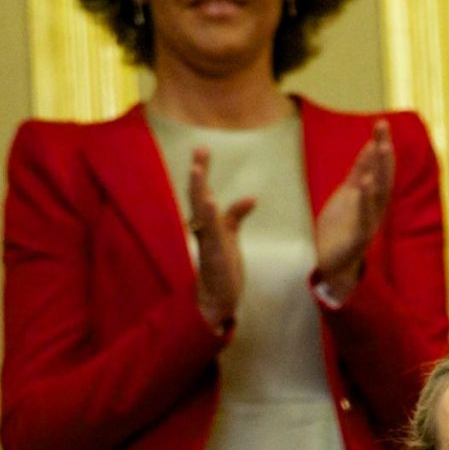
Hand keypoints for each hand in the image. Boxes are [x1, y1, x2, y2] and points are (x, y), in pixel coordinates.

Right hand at [187, 145, 255, 331]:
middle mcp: (203, 230)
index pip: (203, 192)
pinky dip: (211, 217)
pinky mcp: (214, 255)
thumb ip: (236, 216)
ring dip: (199, 190)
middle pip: (198, 196)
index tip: (202, 148)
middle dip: (199, 173)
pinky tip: (211, 202)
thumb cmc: (221, 269)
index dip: (202, 171)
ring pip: (199, 212)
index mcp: (207, 224)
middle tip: (200, 149)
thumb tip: (250, 198)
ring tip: (198, 169)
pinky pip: (211, 233)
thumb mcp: (230, 237)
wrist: (216, 302)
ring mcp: (207, 242)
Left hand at [312, 119, 394, 304]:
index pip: (378, 167)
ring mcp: (369, 222)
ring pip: (379, 193)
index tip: (381, 124)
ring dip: (380, 170)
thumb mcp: (348, 193)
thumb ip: (360, 171)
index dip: (380, 146)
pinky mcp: (359, 237)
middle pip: (382, 175)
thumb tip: (372, 145)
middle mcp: (375, 207)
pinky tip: (366, 183)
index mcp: (371, 196)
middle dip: (383, 151)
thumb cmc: (341, 227)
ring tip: (381, 148)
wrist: (332, 262)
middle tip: (383, 128)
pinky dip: (366, 199)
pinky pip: (364, 216)